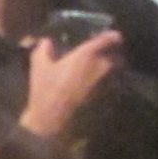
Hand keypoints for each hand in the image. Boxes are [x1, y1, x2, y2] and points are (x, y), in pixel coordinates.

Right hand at [20, 27, 123, 141]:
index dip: (112, 36)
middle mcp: (102, 67)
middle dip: (114, 55)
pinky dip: (111, 86)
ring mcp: (107, 85)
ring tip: (105, 73)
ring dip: (114, 72)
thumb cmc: (46, 91)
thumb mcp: (39, 66)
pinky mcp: (107, 101)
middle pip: (118, 57)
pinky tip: (101, 90)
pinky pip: (114, 89)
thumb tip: (46, 42)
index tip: (113, 36)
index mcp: (87, 55)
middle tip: (106, 56)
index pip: (108, 39)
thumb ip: (44, 49)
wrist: (52, 122)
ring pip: (118, 73)